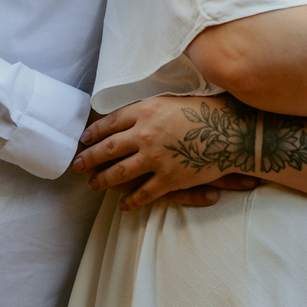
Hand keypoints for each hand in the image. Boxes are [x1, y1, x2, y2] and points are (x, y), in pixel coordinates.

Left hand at [73, 95, 257, 211]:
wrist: (229, 130)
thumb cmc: (202, 111)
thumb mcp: (169, 101)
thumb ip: (146, 110)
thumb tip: (125, 118)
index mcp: (144, 111)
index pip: (109, 123)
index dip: (93, 133)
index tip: (83, 140)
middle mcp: (144, 133)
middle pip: (107, 148)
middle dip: (88, 159)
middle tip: (77, 165)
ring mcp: (155, 158)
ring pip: (119, 173)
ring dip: (103, 181)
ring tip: (93, 185)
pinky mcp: (168, 179)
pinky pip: (143, 194)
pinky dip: (131, 202)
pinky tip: (123, 205)